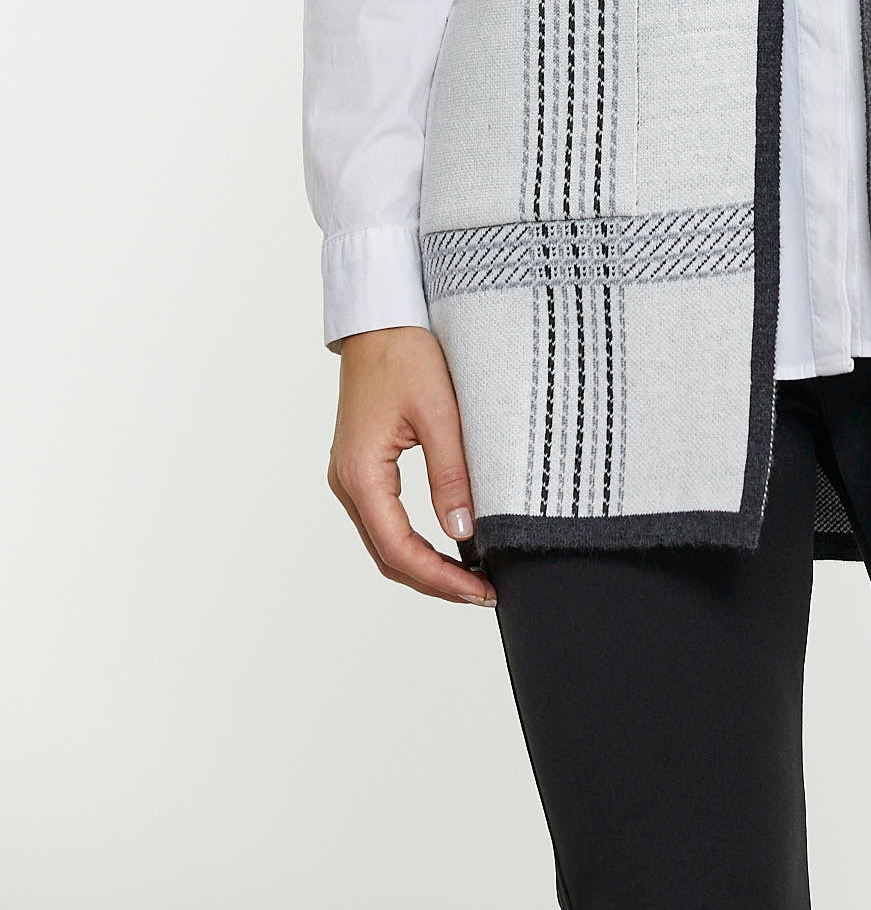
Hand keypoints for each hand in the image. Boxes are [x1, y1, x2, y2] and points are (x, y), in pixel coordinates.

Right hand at [327, 326, 496, 606]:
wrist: (380, 317)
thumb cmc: (405, 353)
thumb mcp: (439, 412)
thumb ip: (451, 474)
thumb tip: (463, 534)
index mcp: (361, 472)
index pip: (399, 548)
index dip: (441, 579)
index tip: (481, 591)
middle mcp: (347, 481)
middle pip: (388, 555)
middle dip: (435, 580)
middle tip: (483, 592)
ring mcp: (351, 474)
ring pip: (385, 541)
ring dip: (424, 564)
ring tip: (471, 576)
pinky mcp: (363, 465)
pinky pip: (385, 518)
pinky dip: (414, 540)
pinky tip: (447, 543)